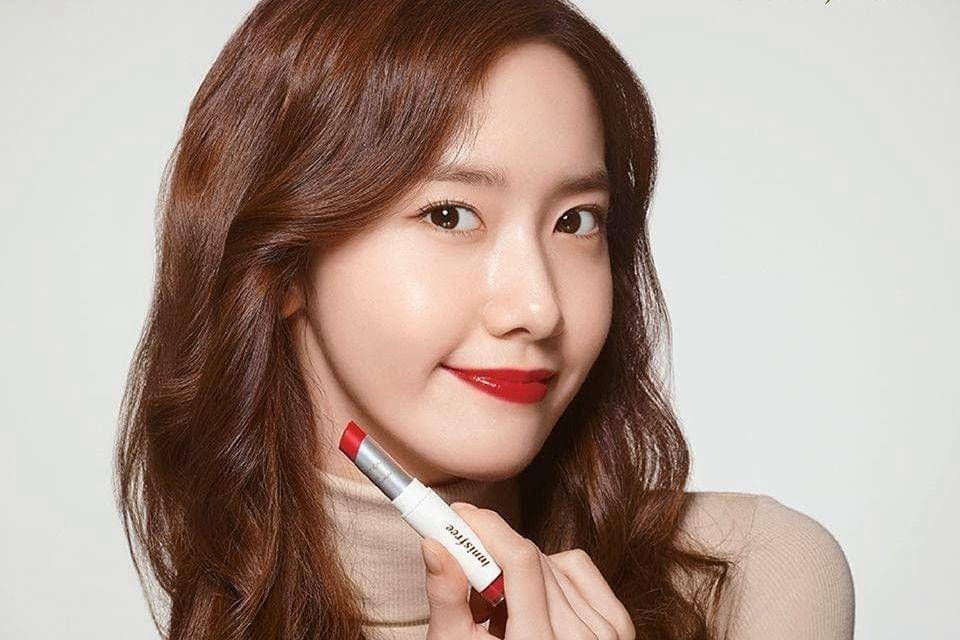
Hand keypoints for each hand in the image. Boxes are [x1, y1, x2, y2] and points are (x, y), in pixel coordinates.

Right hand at [420, 501, 635, 639]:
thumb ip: (446, 598)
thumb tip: (433, 544)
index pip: (520, 560)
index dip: (487, 528)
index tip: (458, 516)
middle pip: (533, 559)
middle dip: (491, 550)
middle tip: (461, 561)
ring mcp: (605, 633)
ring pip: (553, 561)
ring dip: (518, 567)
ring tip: (498, 604)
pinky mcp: (618, 626)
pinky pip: (579, 569)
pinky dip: (551, 571)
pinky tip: (531, 598)